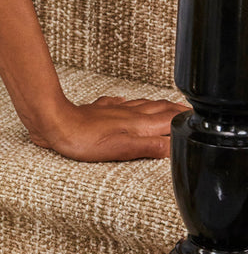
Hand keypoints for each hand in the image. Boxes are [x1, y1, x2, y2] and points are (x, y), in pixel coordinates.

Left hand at [29, 94, 189, 161]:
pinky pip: (122, 103)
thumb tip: (174, 147)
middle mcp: (129, 113)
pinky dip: (132, 104)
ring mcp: (114, 110)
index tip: (198, 119)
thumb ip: (149, 147)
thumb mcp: (121, 150)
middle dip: (177, 109)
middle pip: (159, 108)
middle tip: (189, 112)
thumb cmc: (83, 139)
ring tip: (168, 107)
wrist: (55, 123)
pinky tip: (128, 104)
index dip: (185, 118)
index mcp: (138, 123)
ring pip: (143, 104)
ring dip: (158, 105)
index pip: (169, 118)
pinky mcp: (100, 110)